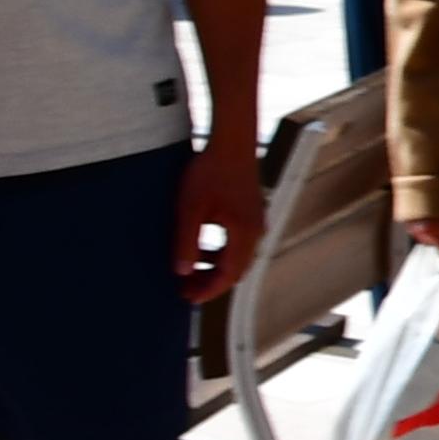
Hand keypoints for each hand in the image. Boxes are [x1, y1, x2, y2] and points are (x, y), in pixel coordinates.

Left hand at [177, 134, 264, 305]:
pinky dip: (222, 252)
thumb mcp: (190, 209)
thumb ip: (186, 243)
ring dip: (216, 267)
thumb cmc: (210, 172)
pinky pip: (239, 242)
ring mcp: (257, 221)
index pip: (228, 275)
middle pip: (237, 270)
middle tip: (186, 288)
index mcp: (243, 234)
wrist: (232, 141)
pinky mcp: (252, 211)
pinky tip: (203, 245)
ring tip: (191, 269)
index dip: (208, 290)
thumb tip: (181, 272)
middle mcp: (256, 231)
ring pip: (238, 256)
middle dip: (212, 282)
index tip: (188, 298)